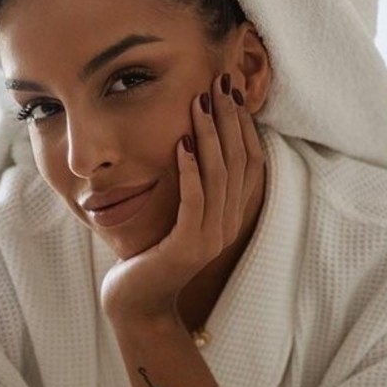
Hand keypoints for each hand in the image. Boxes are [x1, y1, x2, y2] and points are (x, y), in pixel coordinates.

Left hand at [99, 71, 264, 323]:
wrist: (138, 304)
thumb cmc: (151, 257)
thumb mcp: (178, 218)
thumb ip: (192, 189)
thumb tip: (191, 144)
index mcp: (230, 217)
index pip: (249, 162)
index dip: (243, 125)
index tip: (232, 91)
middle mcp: (227, 226)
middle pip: (237, 161)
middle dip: (229, 119)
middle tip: (220, 82)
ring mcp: (210, 237)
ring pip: (218, 176)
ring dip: (209, 135)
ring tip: (199, 102)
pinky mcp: (187, 245)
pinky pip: (194, 200)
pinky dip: (190, 168)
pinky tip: (181, 141)